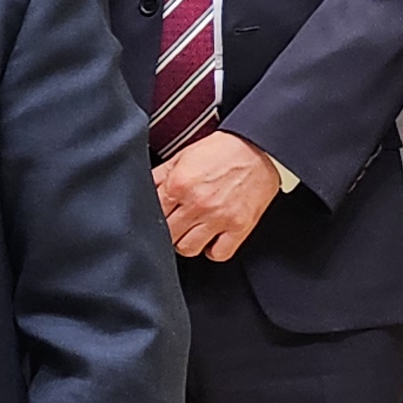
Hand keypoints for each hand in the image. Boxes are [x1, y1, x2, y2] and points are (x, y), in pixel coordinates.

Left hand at [155, 130, 278, 260]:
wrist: (259, 148)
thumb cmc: (223, 150)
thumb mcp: (183, 155)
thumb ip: (160, 175)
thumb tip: (143, 189)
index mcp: (180, 184)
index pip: (153, 213)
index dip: (155, 214)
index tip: (161, 213)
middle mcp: (198, 203)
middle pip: (168, 234)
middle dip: (169, 229)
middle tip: (176, 222)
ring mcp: (219, 218)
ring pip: (188, 248)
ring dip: (187, 242)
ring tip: (191, 231)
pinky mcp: (239, 227)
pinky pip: (219, 254)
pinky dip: (213, 250)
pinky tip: (212, 238)